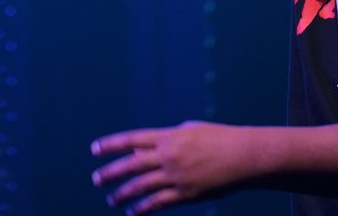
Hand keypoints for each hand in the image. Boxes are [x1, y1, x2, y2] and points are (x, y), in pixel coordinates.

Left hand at [91, 121, 254, 214]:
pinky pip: (157, 203)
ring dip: (122, 194)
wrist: (243, 156)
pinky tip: (134, 212)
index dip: (111, 145)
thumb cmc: (218, 139)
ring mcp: (176, 176)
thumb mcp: (189, 131)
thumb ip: (163, 140)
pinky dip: (143, 209)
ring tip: (111, 200)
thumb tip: (139, 152)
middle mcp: (169, 156)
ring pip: (140, 187)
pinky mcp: (185, 194)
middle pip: (131, 165)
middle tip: (96, 179)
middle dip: (110, 173)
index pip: (132, 140)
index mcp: (169, 137)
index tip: (94, 149)